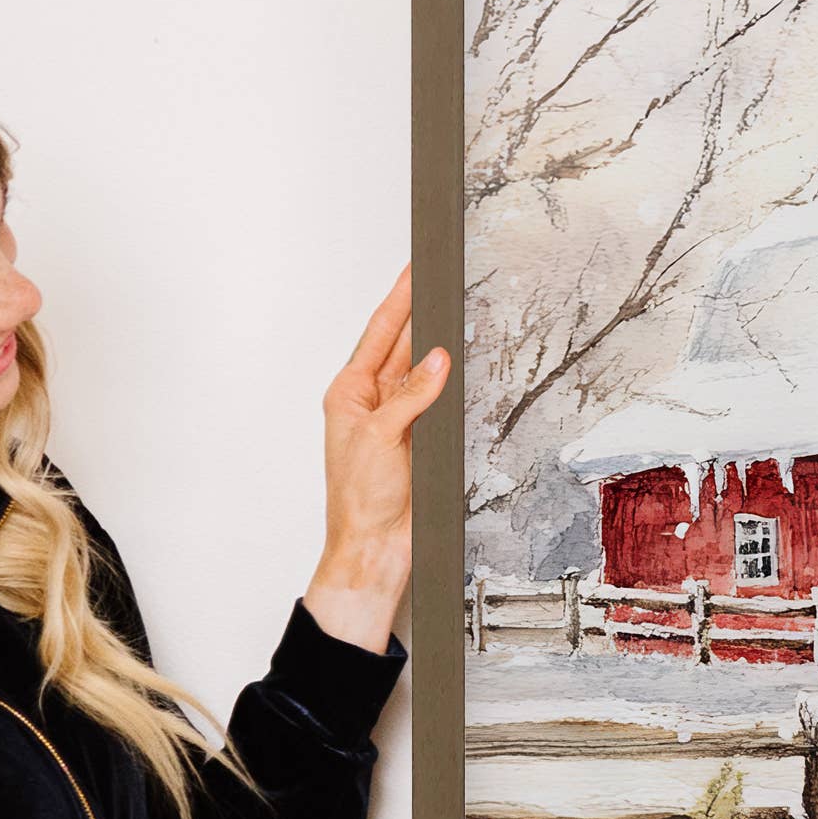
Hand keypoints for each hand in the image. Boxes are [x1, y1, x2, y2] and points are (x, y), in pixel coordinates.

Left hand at [304, 270, 447, 654]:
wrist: (376, 548)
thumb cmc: (361, 501)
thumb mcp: (381, 438)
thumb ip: (411, 395)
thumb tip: (437, 358)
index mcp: (350, 393)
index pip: (380, 334)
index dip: (400, 299)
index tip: (415, 270)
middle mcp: (373, 401)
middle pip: (403, 344)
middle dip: (423, 313)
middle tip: (444, 280)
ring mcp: (399, 419)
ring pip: (424, 370)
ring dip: (441, 345)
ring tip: (461, 311)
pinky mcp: (422, 439)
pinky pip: (441, 399)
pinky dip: (454, 380)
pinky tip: (467, 364)